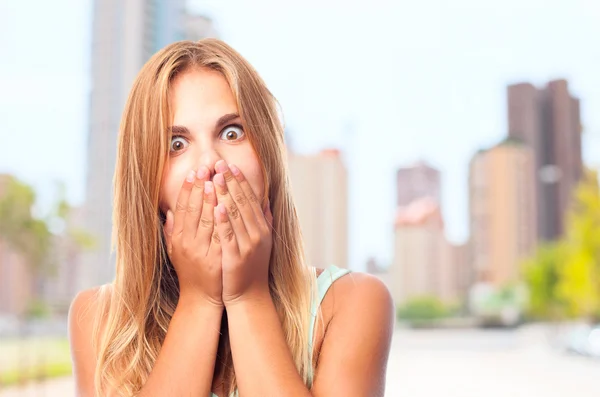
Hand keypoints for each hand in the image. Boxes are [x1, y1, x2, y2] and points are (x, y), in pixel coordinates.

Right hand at [163, 166, 222, 306]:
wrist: (202, 298)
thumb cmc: (191, 272)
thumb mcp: (176, 251)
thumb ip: (172, 231)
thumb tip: (169, 211)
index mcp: (178, 238)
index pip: (182, 208)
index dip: (187, 189)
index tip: (193, 172)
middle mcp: (187, 243)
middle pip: (194, 210)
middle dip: (200, 187)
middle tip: (205, 168)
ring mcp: (201, 251)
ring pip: (206, 219)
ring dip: (211, 198)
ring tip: (215, 179)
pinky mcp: (216, 258)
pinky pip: (220, 235)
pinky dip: (222, 219)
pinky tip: (225, 205)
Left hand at [213, 160, 272, 305]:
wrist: (249, 295)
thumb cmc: (252, 268)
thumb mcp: (262, 242)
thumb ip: (265, 220)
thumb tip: (266, 200)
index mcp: (263, 228)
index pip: (251, 199)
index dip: (241, 182)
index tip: (231, 166)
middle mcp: (258, 234)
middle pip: (243, 202)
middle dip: (231, 182)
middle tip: (219, 164)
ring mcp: (248, 245)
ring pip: (235, 215)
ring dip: (225, 194)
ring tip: (215, 177)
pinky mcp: (236, 257)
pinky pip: (229, 234)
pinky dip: (223, 220)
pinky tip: (216, 206)